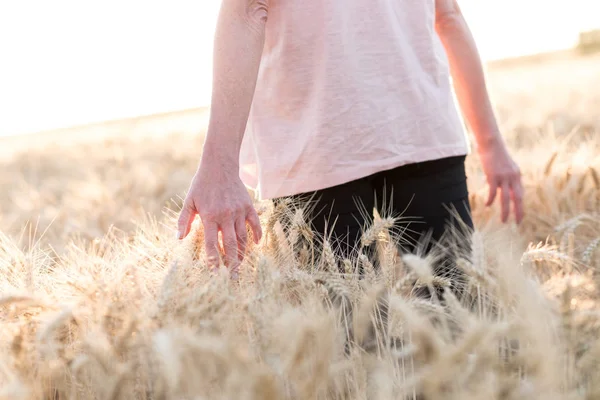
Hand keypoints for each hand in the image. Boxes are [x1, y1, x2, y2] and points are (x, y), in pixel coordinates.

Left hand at [176, 156, 261, 277]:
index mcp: (210, 216)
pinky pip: (255, 223)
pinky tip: (256, 245)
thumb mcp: (189, 201)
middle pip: (231, 245)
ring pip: (243, 237)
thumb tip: (179, 238)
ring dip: (243, 253)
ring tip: (241, 266)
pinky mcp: (248, 206)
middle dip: (232, 264)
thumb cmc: (202, 184)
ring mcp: (238, 211)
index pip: (212, 244)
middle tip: (232, 278)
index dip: (214, 261)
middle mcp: (226, 216)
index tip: (215, 275)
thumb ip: (184, 220)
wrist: (219, 165)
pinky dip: (257, 234)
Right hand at [478, 141, 523, 223]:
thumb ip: (507, 177)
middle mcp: (513, 177)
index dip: (520, 206)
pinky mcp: (493, 176)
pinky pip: (493, 192)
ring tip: (504, 221)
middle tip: (517, 223)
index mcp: (517, 176)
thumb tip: (504, 188)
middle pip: (518, 198)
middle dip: (518, 212)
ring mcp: (504, 177)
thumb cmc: (496, 154)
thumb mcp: (506, 166)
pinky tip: (488, 205)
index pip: (520, 195)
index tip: (519, 216)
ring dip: (505, 211)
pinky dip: (491, 199)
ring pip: (506, 198)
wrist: (491, 143)